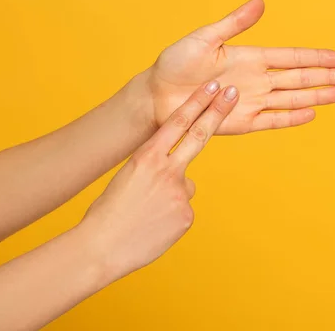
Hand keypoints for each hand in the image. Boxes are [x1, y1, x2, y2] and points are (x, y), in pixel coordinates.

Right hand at [81, 80, 237, 277]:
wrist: (101, 247)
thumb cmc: (109, 211)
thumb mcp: (128, 177)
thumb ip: (156, 168)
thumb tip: (181, 175)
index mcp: (146, 157)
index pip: (176, 122)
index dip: (197, 102)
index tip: (212, 86)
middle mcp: (167, 170)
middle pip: (199, 136)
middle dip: (217, 112)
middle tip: (232, 94)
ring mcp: (180, 194)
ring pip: (185, 186)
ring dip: (171, 195)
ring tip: (147, 212)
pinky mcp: (187, 216)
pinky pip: (183, 210)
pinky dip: (171, 216)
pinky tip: (153, 226)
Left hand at [146, 0, 334, 134]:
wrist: (157, 96)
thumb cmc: (176, 64)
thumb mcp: (205, 38)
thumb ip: (234, 24)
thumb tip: (261, 2)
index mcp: (250, 58)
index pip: (291, 57)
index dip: (316, 57)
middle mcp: (256, 80)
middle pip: (300, 79)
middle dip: (327, 78)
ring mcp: (251, 102)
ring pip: (292, 99)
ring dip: (317, 97)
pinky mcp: (241, 122)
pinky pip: (272, 120)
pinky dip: (291, 118)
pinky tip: (311, 114)